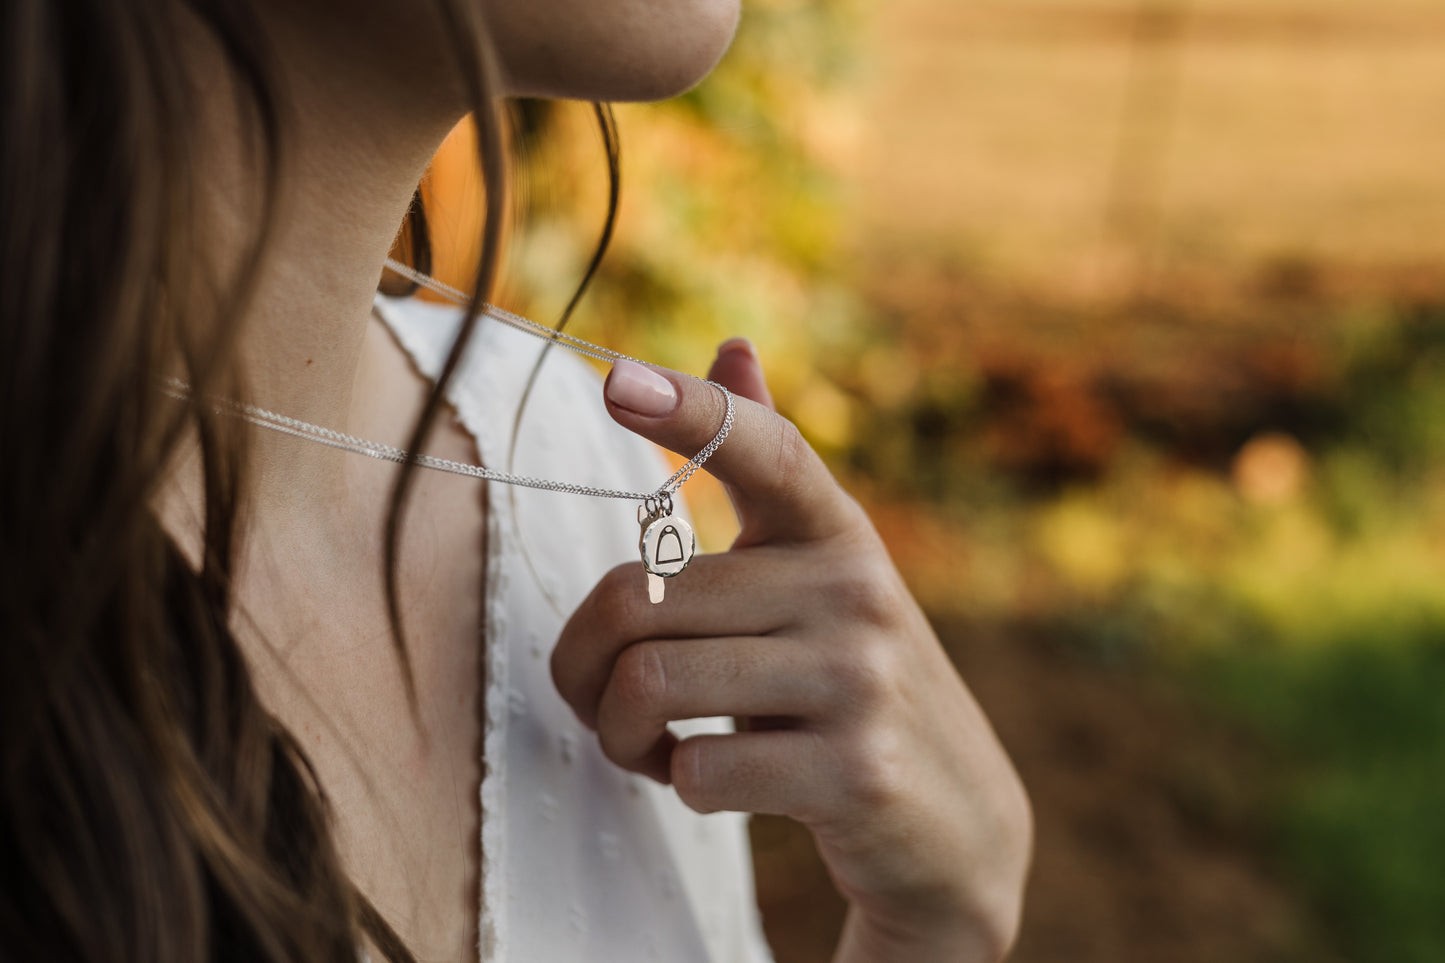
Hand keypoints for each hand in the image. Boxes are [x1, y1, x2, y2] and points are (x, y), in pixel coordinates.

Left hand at [552, 341, 1031, 961]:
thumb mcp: (822, 574)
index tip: (613, 380)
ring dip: (619, 733)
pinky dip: (674, 783)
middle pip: (638, 600)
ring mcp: (861, 680)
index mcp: (836, 531)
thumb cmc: (850, 681)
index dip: (687, 410)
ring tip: (649, 743)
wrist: (955, 820)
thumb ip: (770, 472)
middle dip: (583, 666)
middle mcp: (854, 590)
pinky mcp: (856, 771)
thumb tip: (733, 345)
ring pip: (650, 685)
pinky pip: (697, 769)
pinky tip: (705, 780)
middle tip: (601, 699)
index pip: (765, 449)